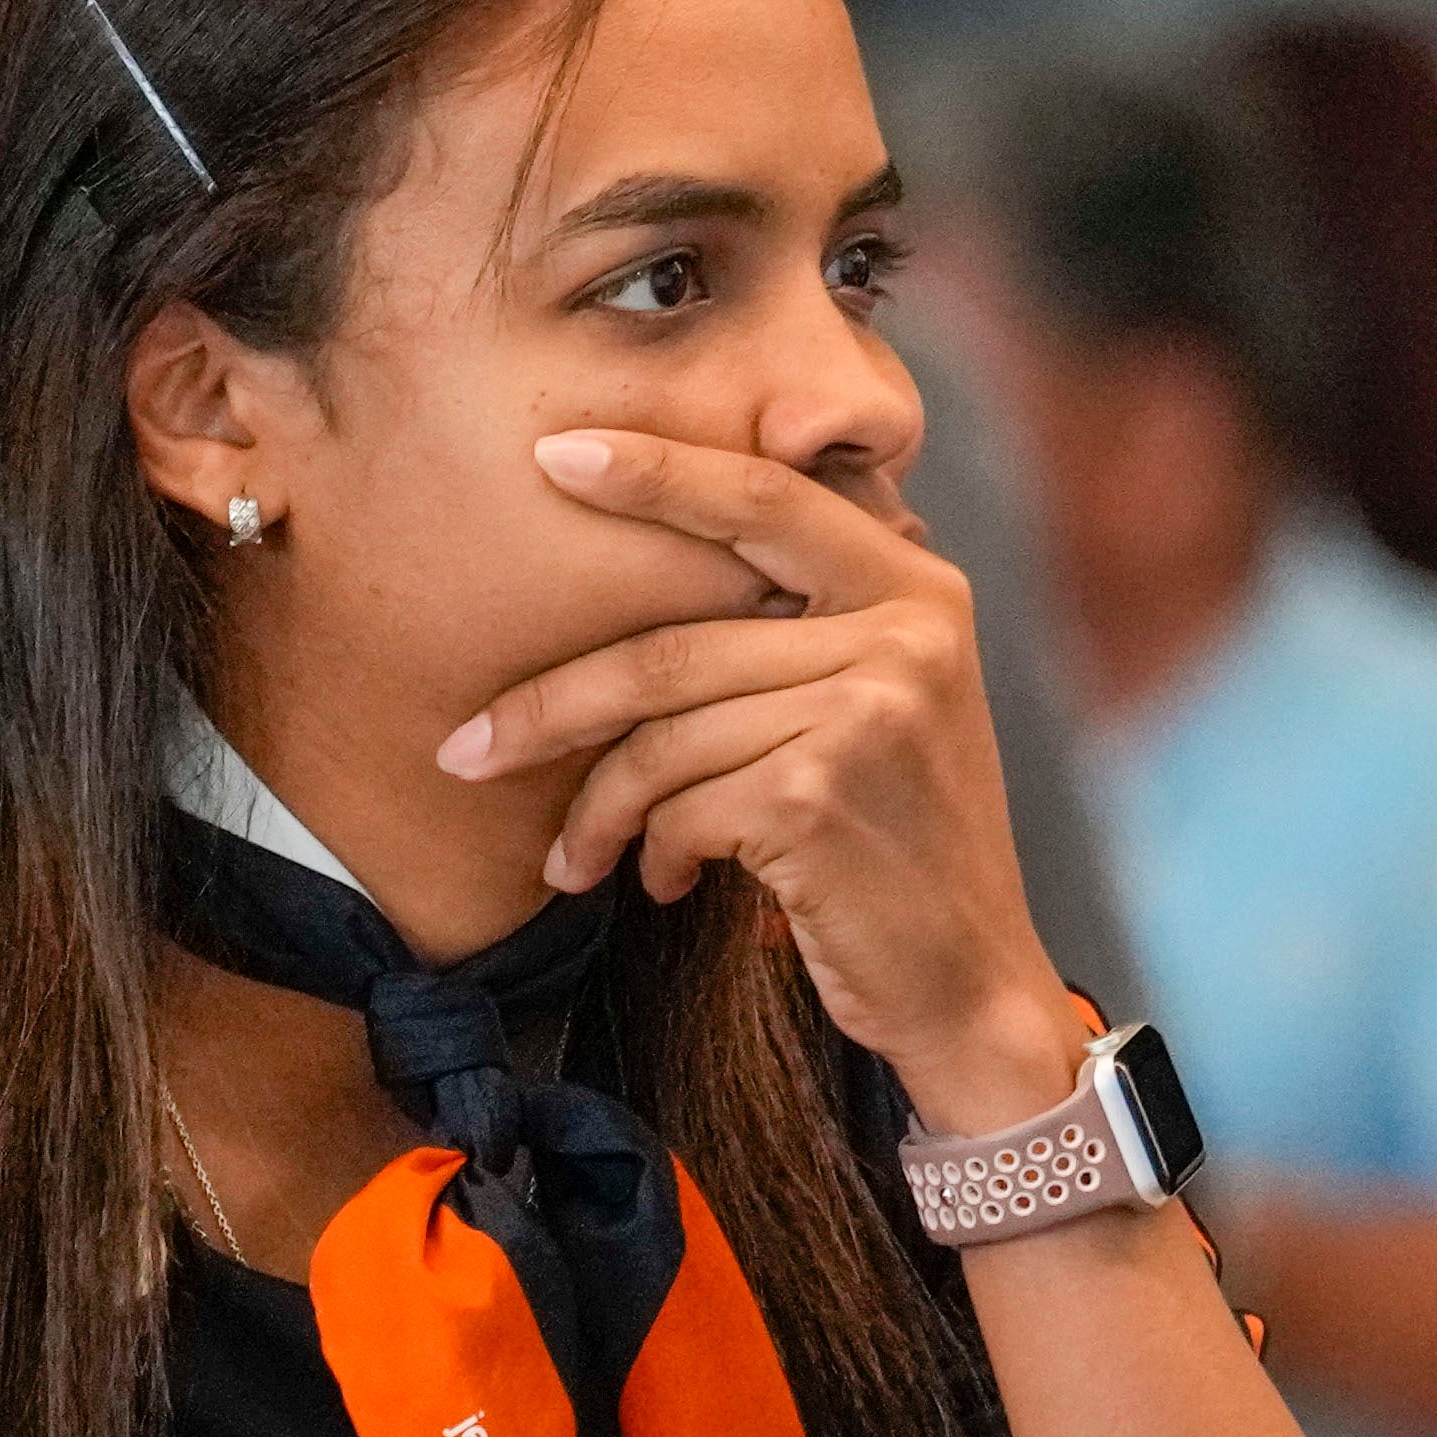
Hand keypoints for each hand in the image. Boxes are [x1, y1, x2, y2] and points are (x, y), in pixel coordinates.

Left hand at [454, 427, 1075, 1121]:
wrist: (972, 983)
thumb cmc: (900, 847)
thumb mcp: (883, 708)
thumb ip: (807, 629)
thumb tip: (644, 573)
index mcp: (918, 589)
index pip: (766, 499)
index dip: (656, 472)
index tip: (554, 453)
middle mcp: (907, 632)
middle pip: (675, 645)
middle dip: (550, 707)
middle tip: (464, 751)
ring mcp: (871, 709)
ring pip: (663, 738)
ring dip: (594, 813)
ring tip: (571, 861)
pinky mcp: (823, 794)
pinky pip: (680, 807)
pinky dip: (651, 853)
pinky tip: (664, 882)